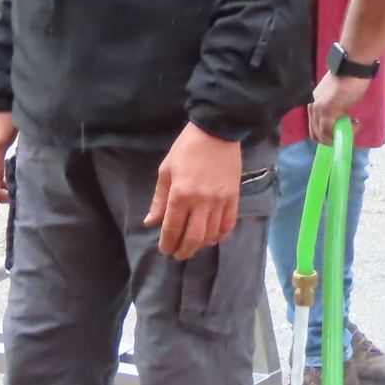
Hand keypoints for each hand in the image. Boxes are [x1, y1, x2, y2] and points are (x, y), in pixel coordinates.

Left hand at [144, 123, 241, 258]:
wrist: (217, 131)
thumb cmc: (187, 148)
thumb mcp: (166, 170)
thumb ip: (159, 199)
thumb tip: (151, 222)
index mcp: (180, 194)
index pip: (172, 228)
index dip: (167, 243)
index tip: (165, 249)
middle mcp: (201, 201)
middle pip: (193, 238)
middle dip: (183, 250)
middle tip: (177, 254)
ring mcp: (220, 201)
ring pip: (211, 235)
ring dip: (200, 245)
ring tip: (193, 245)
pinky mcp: (234, 197)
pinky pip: (227, 225)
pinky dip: (219, 236)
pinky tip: (211, 237)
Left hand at [309, 70, 369, 145]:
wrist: (352, 67)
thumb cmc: (348, 78)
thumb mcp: (336, 97)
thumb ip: (333, 109)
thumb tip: (339, 120)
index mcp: (313, 103)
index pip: (314, 128)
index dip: (327, 134)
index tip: (342, 130)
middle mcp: (311, 108)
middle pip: (316, 135)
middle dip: (332, 139)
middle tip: (347, 131)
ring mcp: (317, 110)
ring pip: (322, 136)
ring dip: (338, 137)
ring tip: (354, 126)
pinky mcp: (326, 112)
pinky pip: (330, 132)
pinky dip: (343, 133)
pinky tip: (355, 124)